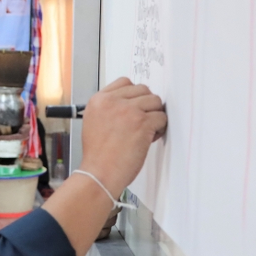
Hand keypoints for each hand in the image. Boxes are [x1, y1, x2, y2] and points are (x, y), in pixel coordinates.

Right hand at [79, 77, 166, 197]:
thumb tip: (130, 103)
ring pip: (155, 101)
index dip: (134, 95)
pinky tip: (150, 138)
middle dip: (146, 105)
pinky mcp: (142, 123)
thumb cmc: (97, 155)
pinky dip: (159, 128)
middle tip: (143, 121)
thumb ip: (109, 108)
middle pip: (143, 90)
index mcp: (99, 100)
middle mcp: (113, 101)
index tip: (136, 106)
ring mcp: (128, 111)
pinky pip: (161, 117)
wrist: (99, 173)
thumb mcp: (93, 122)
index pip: (125, 82)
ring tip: (147, 130)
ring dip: (154, 115)